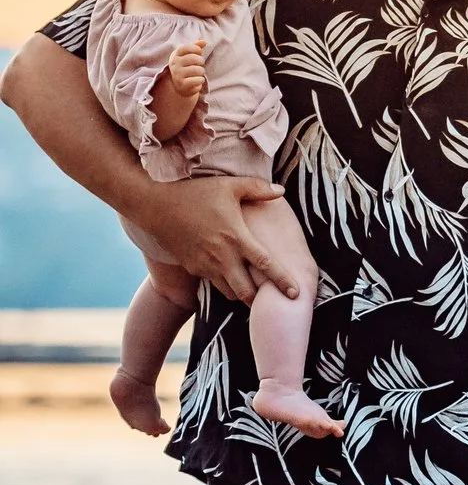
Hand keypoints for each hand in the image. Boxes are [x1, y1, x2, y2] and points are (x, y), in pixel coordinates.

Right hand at [130, 176, 297, 303]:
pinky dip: (223, 285)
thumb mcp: (228, 186)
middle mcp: (222, 257)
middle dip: (259, 298)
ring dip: (241, 293)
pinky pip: (212, 284)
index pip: (266, 265)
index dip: (283, 281)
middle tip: (270, 297)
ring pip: (229, 292)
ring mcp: (205, 265)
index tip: (296, 294)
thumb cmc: (194, 192)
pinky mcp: (192, 268)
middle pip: (246, 292)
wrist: (153, 204)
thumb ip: (257, 189)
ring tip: (250, 289)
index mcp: (236, 238)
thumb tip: (281, 191)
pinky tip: (228, 277)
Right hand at [167, 40, 208, 101]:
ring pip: (197, 70)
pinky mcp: (183, 84)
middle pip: (193, 58)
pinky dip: (201, 80)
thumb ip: (196, 47)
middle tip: (200, 64)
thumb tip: (203, 41)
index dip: (195, 48)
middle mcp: (174, 64)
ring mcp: (178, 74)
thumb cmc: (187, 67)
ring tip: (198, 73)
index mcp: (175, 55)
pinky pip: (198, 80)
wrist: (181, 85)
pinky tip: (198, 80)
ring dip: (201, 72)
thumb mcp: (189, 56)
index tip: (199, 52)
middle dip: (201, 61)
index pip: (185, 48)